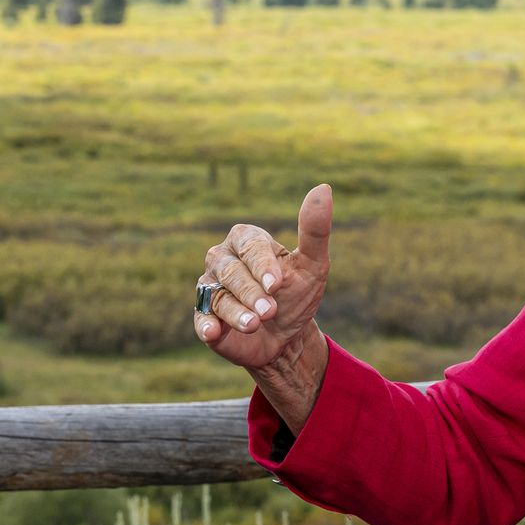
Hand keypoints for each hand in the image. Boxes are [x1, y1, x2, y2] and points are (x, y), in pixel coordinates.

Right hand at [195, 184, 331, 372]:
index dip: (261, 265)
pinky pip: (200, 318)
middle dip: (251, 292)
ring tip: (255, 325)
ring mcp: (210, 287)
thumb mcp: (314, 264)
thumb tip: (323, 188)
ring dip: (236, 312)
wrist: (287, 337)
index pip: (250, 245)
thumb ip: (315, 230)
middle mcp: (223, 259)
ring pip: (217, 296)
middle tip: (270, 311)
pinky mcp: (203, 316)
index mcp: (247, 240)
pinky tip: (214, 332)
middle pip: (230, 271)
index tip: (277, 284)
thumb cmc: (298, 294)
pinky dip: (206, 325)